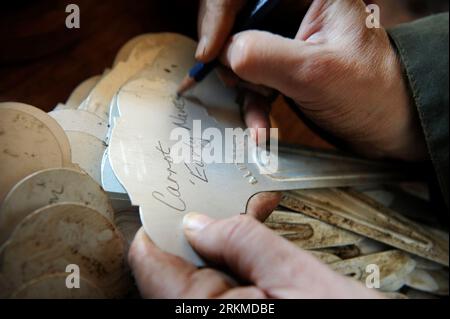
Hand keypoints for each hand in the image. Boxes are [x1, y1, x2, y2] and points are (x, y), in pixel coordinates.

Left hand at [128, 212, 381, 297]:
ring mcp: (217, 313)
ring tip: (254, 211)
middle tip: (224, 194)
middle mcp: (201, 315)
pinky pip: (222, 280)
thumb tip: (197, 222)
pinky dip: (238, 257)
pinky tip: (258, 236)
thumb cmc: (338, 316)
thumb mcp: (293, 277)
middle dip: (203, 226)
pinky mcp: (234, 309)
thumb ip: (242, 242)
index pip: (150, 262)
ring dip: (225, 238)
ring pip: (201, 269)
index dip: (161, 223)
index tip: (174, 196)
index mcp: (203, 311)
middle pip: (177, 262)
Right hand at [197, 0, 426, 160]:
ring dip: (241, 84)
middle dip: (231, 54)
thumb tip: (223, 53)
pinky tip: (261, 128)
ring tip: (261, 104)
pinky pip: (250, 75)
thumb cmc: (369, 94)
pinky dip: (250, 102)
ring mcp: (286, 36)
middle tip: (235, 80)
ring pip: (238, 49)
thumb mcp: (314, 72)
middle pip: (236, 17)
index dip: (220, 13)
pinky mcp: (281, 61)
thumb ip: (264, 55)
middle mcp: (294, 7)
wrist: (384, 127)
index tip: (211, 52)